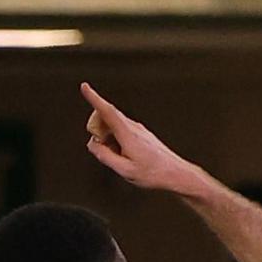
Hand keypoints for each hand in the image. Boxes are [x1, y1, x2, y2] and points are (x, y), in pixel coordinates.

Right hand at [80, 82, 214, 196]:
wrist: (176, 174)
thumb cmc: (154, 173)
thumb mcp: (124, 170)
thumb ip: (105, 155)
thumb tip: (93, 144)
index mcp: (128, 135)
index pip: (107, 111)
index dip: (94, 98)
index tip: (85, 87)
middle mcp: (134, 128)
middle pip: (108, 117)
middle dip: (98, 128)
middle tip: (102, 147)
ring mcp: (139, 129)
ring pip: (115, 125)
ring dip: (108, 136)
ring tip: (119, 156)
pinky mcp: (142, 134)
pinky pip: (122, 131)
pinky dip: (116, 140)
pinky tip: (124, 155)